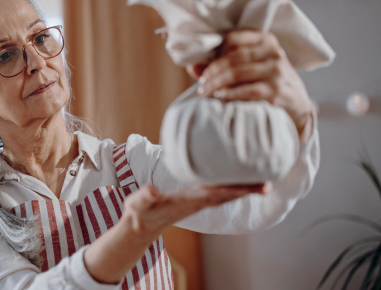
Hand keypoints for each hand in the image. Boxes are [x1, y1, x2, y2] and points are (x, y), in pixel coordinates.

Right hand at [122, 183, 268, 241]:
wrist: (141, 225)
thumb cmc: (140, 212)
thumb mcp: (138, 203)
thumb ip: (144, 197)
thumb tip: (152, 190)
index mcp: (186, 202)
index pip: (213, 195)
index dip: (231, 190)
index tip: (249, 187)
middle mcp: (196, 203)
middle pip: (225, 196)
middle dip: (245, 191)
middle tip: (267, 184)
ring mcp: (197, 202)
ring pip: (224, 195)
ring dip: (243, 190)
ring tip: (262, 182)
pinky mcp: (195, 199)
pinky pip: (218, 192)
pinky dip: (231, 187)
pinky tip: (239, 180)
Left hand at [187, 30, 313, 141]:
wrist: (297, 105)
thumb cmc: (268, 82)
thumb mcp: (251, 67)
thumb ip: (222, 65)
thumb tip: (193, 67)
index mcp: (265, 40)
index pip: (232, 39)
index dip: (214, 53)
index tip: (205, 68)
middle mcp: (272, 52)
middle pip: (231, 58)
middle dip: (211, 72)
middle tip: (201, 84)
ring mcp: (276, 71)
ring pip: (236, 73)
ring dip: (215, 84)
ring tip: (205, 91)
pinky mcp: (277, 91)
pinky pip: (246, 91)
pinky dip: (229, 94)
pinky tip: (220, 97)